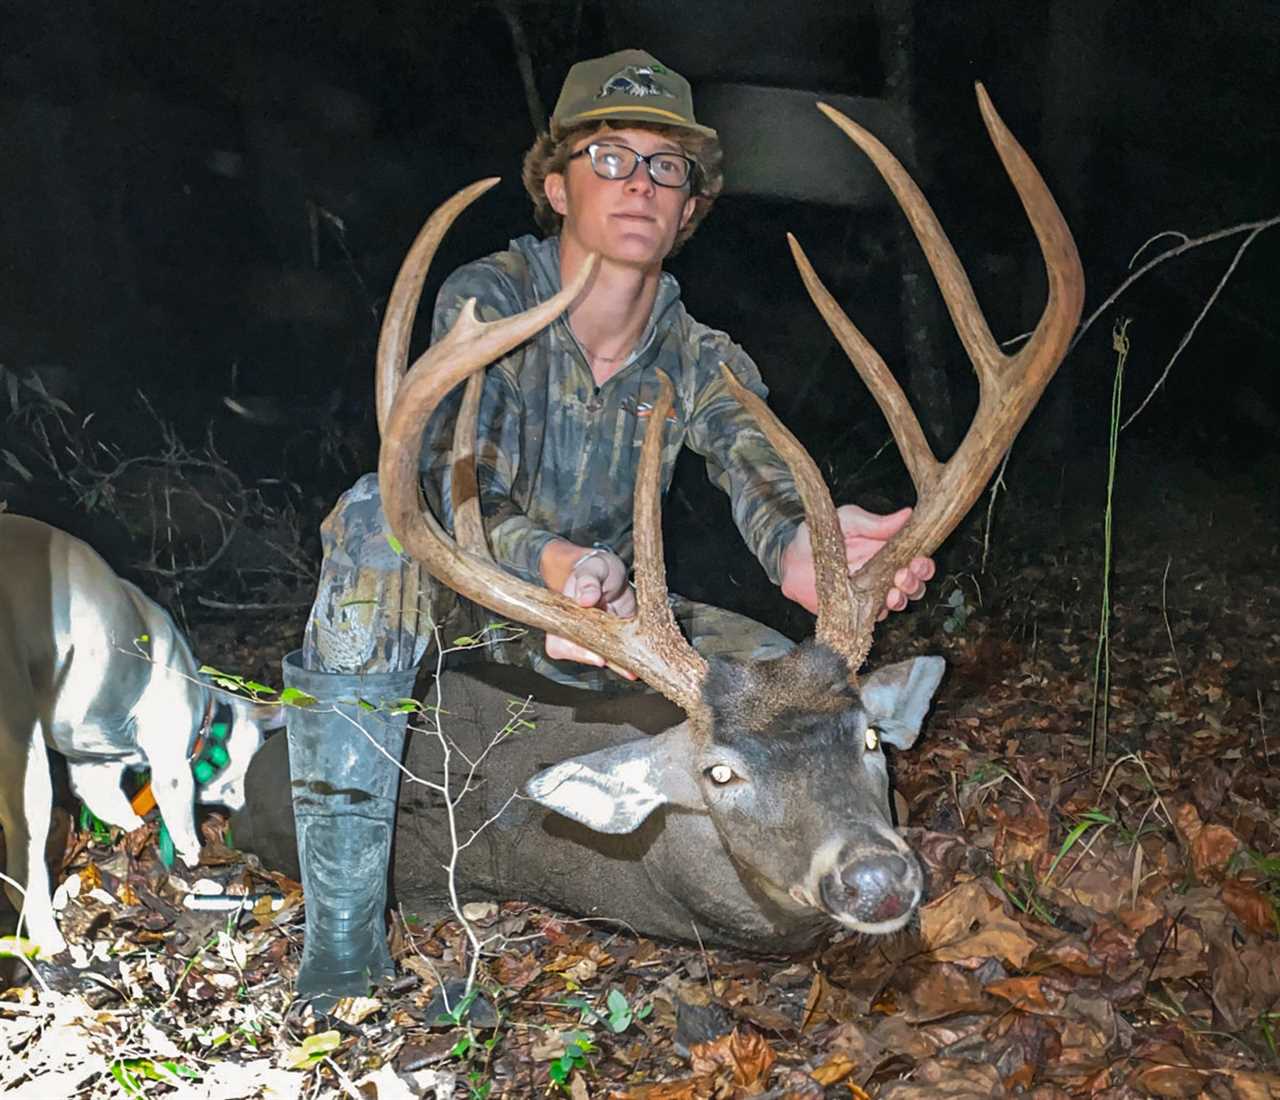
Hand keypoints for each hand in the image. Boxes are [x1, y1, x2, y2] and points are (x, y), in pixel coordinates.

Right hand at [541, 543, 637, 677]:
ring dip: (619, 666)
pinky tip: (639, 666)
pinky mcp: (615, 638)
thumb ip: (588, 580)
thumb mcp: (591, 567)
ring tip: (634, 670)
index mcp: (563, 618)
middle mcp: (577, 632)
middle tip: (625, 667)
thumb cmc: (594, 567)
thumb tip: (586, 599)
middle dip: (605, 661)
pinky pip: (619, 655)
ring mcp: (596, 636)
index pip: (560, 645)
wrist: (608, 571)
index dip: (578, 653)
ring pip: (603, 658)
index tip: (598, 657)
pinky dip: (629, 660)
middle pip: (584, 656)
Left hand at [779, 505, 934, 618]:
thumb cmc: (820, 535)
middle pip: (914, 584)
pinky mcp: (856, 610)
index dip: (923, 563)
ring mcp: (871, 594)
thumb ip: (875, 522)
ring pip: (899, 601)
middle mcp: (885, 574)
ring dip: (902, 598)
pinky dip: (879, 612)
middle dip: (916, 582)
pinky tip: (877, 605)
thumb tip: (907, 514)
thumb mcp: (847, 521)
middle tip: (905, 576)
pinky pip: (874, 616)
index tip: (918, 560)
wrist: (791, 558)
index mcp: (888, 550)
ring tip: (893, 592)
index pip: (917, 559)